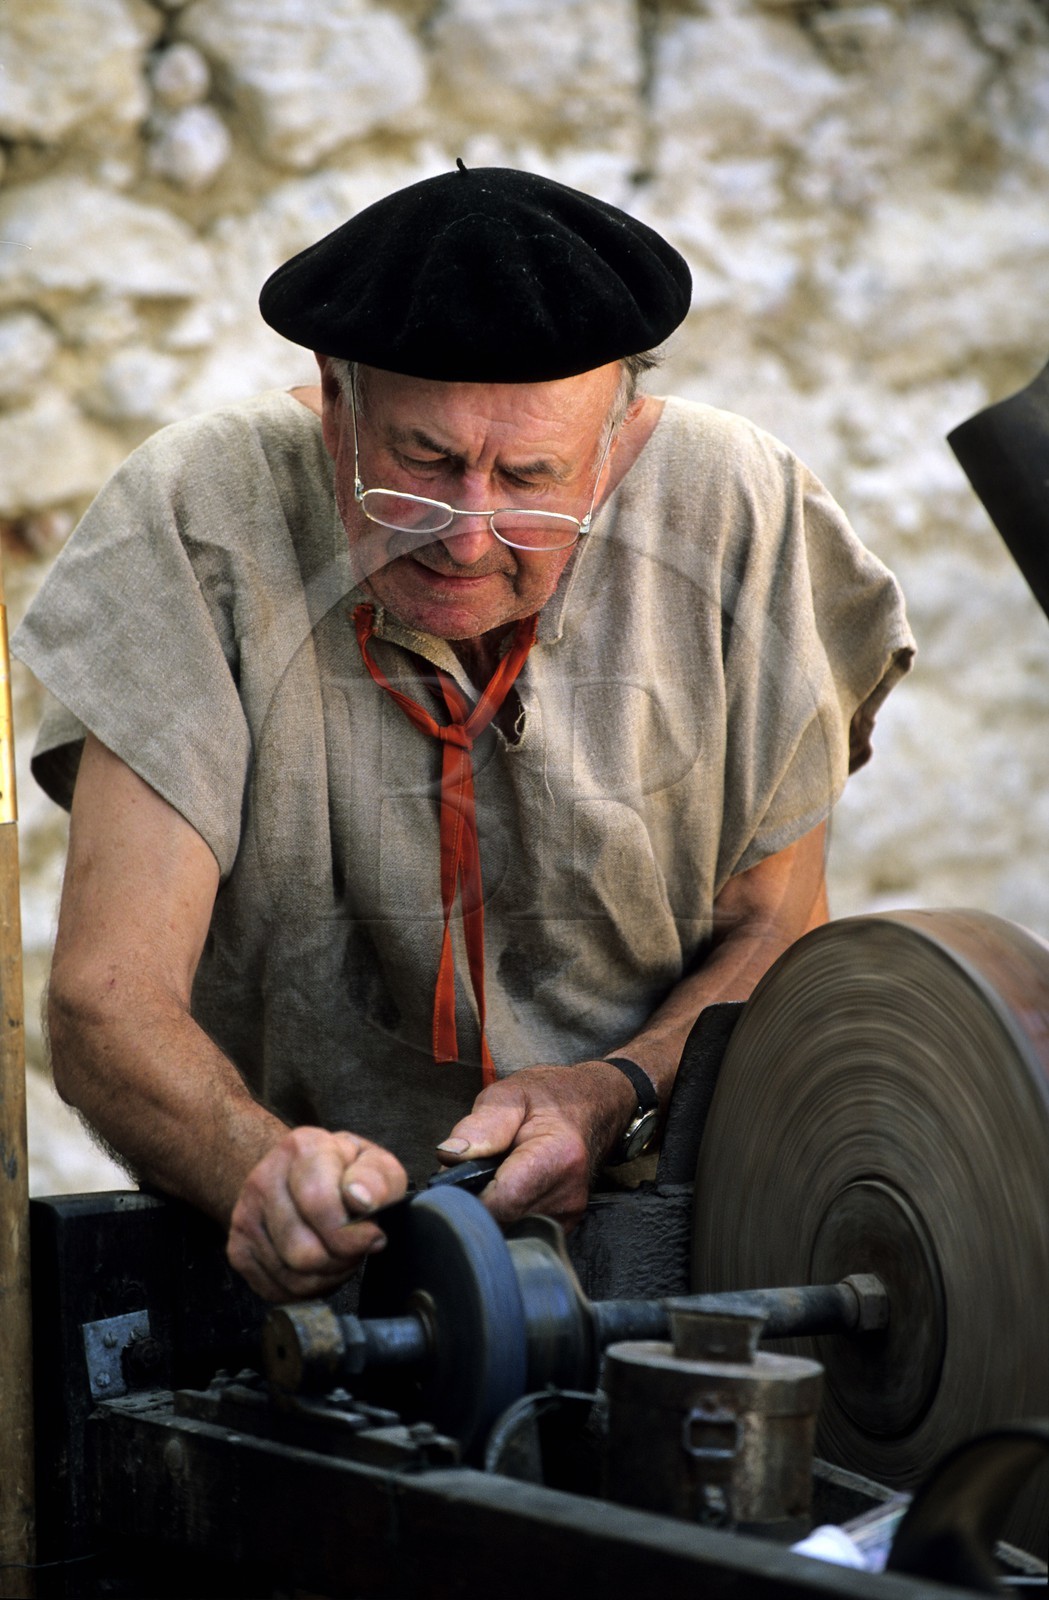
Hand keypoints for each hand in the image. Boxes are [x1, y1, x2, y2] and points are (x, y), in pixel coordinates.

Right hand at [227, 1126, 408, 1300]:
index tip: (373, 1235)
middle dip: (342, 1260)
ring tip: (338, 1253)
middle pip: (305, 1253)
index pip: (320, 1205)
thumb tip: (363, 1199)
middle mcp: (264, 1179)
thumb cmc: (344, 1173)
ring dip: (327, 1276)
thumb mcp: (375, 1164)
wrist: (298, 1174)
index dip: (354, 1234)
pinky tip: (317, 1265)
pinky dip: (305, 1288)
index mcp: (303, 1149)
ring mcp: (245, 1216)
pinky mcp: (237, 1248)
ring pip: (293, 1278)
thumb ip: (379, 1178)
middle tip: (355, 1247)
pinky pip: (276, 1290)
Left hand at [435, 1062, 635, 1230]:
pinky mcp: (563, 1226)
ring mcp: (568, 1215)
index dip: (468, 1194)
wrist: (590, 1108)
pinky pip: (518, 1230)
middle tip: (474, 1171)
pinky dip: (505, 1215)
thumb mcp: (509, 1094)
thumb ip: (481, 1124)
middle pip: (501, 1220)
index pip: (500, 1202)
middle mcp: (568, 1194)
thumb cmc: (546, 1099)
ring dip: (490, 1210)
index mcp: (557, 1157)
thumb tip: (449, 1154)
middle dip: (476, 1202)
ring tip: (492, 1177)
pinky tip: (506, 1190)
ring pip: (507, 1230)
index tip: (457, 1178)